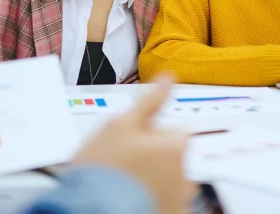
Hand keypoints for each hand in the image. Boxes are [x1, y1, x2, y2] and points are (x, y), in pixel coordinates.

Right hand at [73, 77, 191, 213]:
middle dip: (151, 159)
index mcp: (177, 146)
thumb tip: (168, 78)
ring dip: (150, 181)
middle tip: (122, 164)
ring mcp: (179, 200)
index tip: (130, 144)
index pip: (172, 132)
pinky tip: (129, 199)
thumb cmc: (104, 171)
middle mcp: (185, 175)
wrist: (94, 211)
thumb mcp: (120, 124)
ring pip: (166, 182)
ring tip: (122, 185)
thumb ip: (150, 101)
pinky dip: (150, 200)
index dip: (148, 135)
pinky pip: (163, 202)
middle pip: (170, 158)